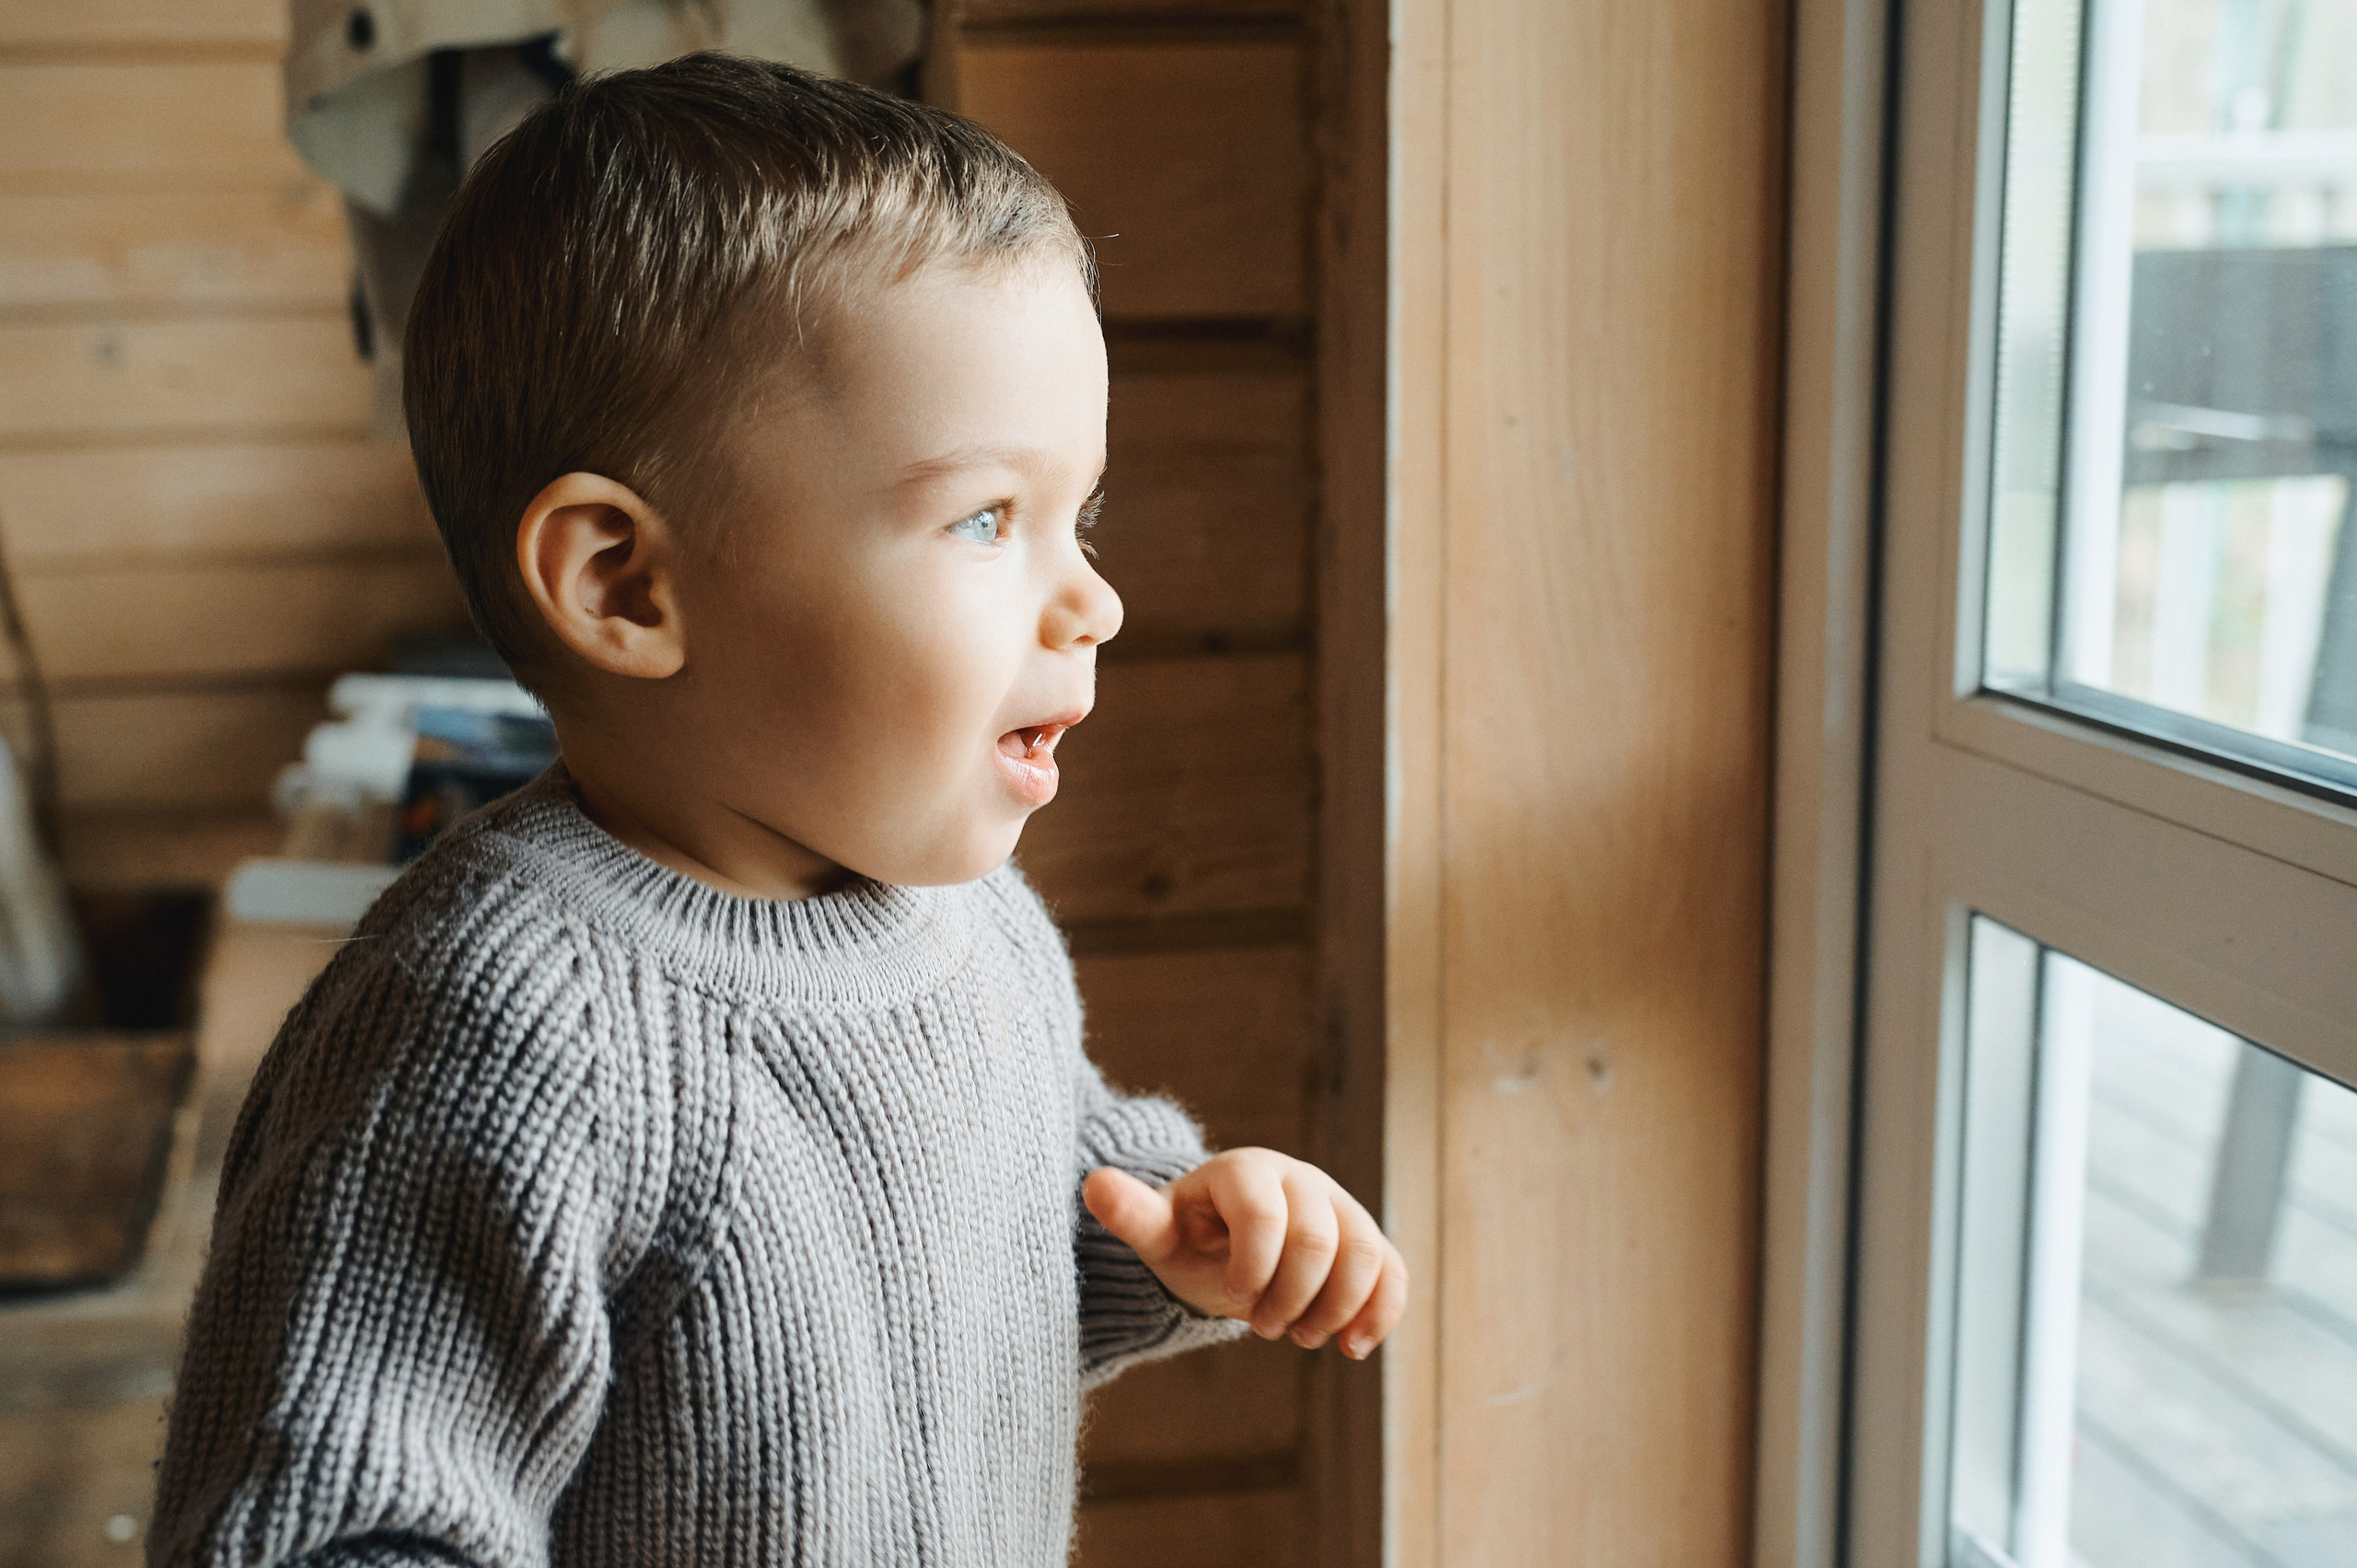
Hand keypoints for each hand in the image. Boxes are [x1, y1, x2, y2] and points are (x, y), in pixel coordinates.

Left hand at [1081, 1148, 1406, 1359]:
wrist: (1226, 1245)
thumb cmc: (1189, 1240)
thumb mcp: (1159, 1233)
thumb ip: (1132, 1214)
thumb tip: (1092, 1184)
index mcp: (1246, 1170)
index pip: (1263, 1215)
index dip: (1250, 1270)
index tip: (1231, 1298)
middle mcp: (1301, 1179)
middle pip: (1317, 1241)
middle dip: (1290, 1297)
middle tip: (1262, 1326)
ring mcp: (1340, 1207)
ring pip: (1365, 1254)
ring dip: (1335, 1309)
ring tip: (1302, 1337)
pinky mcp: (1365, 1239)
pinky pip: (1392, 1271)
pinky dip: (1380, 1312)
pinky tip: (1353, 1347)